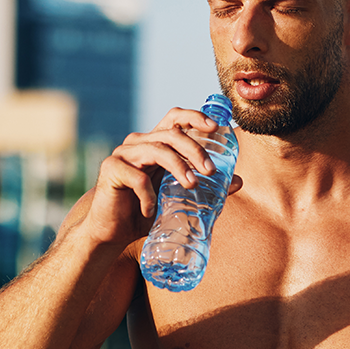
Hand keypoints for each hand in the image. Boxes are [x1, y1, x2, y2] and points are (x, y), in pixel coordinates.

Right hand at [84, 108, 242, 246]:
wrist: (111, 232)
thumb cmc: (145, 212)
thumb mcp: (177, 198)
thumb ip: (205, 187)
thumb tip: (239, 181)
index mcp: (155, 144)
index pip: (175, 118)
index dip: (195, 116)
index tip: (216, 127)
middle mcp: (139, 143)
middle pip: (172, 133)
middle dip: (195, 149)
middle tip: (210, 171)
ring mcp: (123, 154)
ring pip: (157, 150)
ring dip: (178, 167)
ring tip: (191, 186)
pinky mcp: (111, 169)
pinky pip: (137, 177)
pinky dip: (149, 195)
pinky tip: (150, 210)